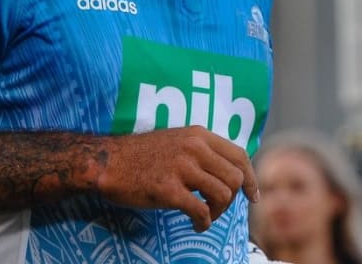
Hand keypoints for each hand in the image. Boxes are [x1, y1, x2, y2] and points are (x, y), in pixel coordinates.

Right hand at [95, 125, 258, 231]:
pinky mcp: (168, 189)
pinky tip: (195, 226)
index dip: (251, 179)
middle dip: (231, 200)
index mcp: (199, 135)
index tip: (252, 196)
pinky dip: (203, 223)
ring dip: (217, 213)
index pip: (240, 155)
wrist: (108, 161)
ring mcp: (181, 167)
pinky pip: (201, 211)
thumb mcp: (178, 141)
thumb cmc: (142, 156)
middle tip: (215, 209)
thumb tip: (230, 173)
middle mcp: (194, 147)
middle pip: (235, 178)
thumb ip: (202, 151)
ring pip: (222, 195)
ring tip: (204, 217)